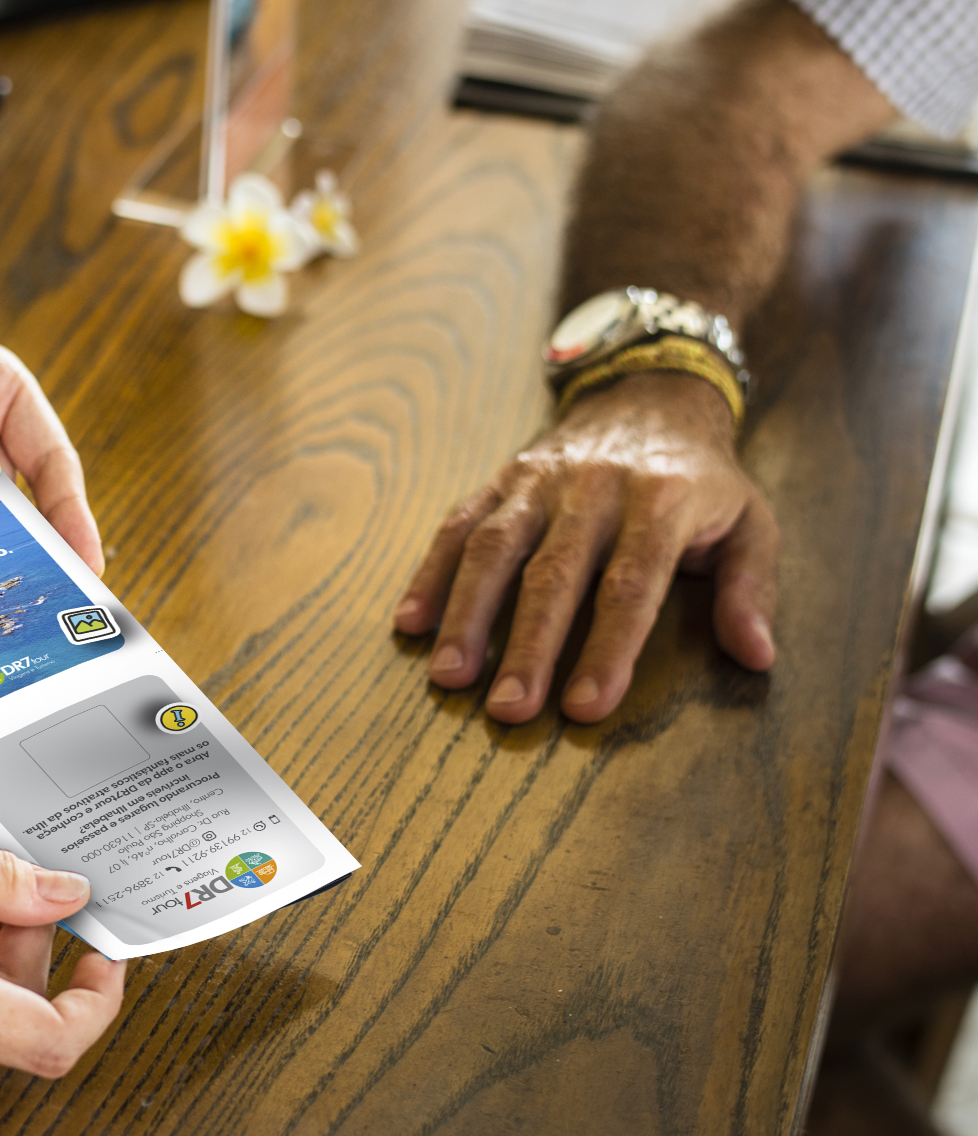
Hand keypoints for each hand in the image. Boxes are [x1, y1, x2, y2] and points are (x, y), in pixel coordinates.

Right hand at [393, 373, 777, 723]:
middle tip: (508, 710)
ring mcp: (539, 480)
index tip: (585, 706)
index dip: (608, 647)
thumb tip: (756, 656)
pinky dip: (430, 574)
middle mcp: (595, 487)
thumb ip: (750, 590)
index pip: (632, 583)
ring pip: (495, 547)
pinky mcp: (501, 479)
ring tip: (448, 676)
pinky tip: (411, 623)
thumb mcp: (750, 524)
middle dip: (528, 645)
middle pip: (554, 574)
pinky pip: (458, 524)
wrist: (649, 394)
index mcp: (662, 501)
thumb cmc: (701, 479)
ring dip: (467, 613)